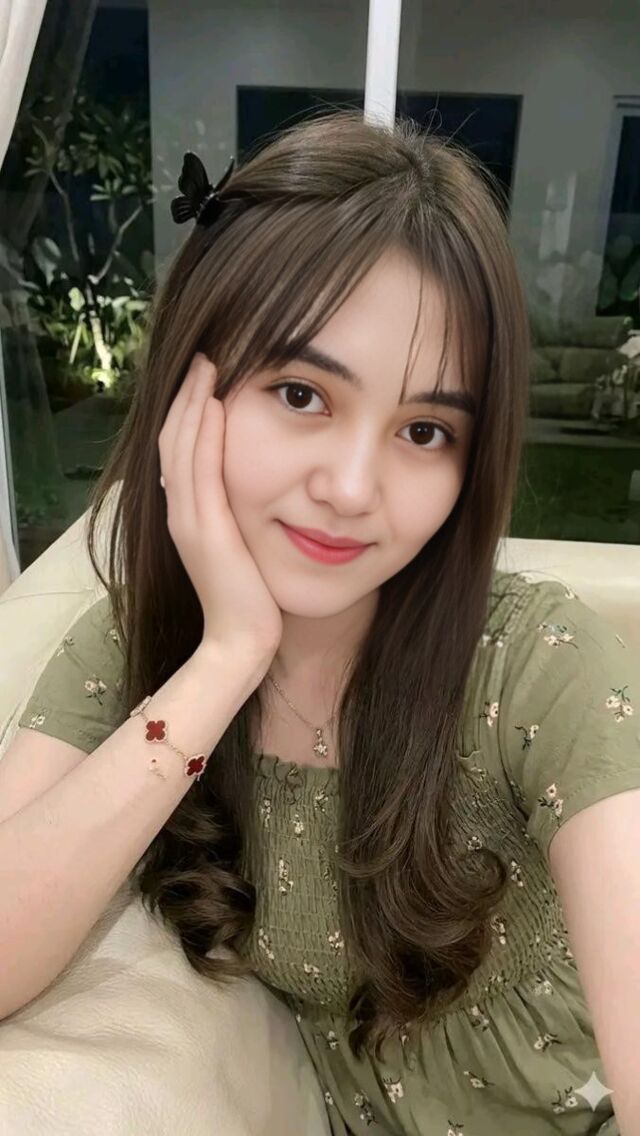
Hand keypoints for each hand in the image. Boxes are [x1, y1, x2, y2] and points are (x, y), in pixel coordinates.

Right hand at [158, 353, 282, 676]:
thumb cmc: (253, 597)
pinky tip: (216, 405)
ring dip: (193, 402)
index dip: (189, 407)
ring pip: (181, 447)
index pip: (181, 446)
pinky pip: (200, 473)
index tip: (209, 373)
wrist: (243, 641)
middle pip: (174, 437)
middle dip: (188, 393)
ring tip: (208, 364)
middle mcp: (179, 511)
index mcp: (187, 512)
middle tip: (205, 354)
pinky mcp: (203, 531)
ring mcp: (187, 520)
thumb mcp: (244, 543)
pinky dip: (204, 435)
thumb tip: (262, 483)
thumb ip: (241, 511)